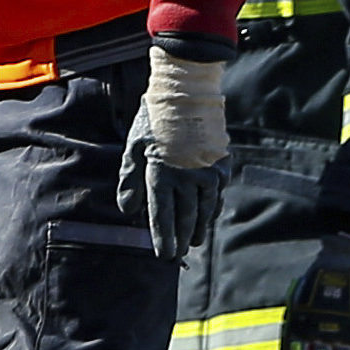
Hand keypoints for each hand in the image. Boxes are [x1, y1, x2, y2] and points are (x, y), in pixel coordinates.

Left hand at [121, 45, 226, 260]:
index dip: (163, 238)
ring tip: (193, 242)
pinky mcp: (221, 165)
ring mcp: (207, 173)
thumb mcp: (134, 146)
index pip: (162, 216)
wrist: (187, 92)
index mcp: (161, 174)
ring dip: (198, 228)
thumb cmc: (154, 119)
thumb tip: (128, 210)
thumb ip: (130, 180)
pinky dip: (211, 209)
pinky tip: (207, 216)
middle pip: (184, 218)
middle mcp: (187, 178)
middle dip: (180, 239)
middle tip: (178, 256)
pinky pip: (217, 195)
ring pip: (204, 210)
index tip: (164, 255)